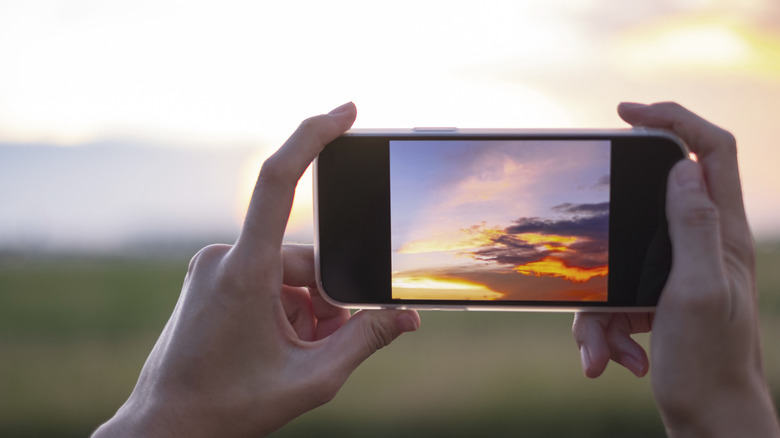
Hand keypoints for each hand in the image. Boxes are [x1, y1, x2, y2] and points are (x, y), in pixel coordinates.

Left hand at [92, 102, 420, 436]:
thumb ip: (366, 340)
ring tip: (299, 356)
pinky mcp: (213, 280)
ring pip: (288, 274)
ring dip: (307, 312)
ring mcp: (215, 269)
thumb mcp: (312, 377)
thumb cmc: (228, 406)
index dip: (313, 136)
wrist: (165, 428)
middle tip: (322, 348)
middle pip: (305, 260)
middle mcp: (225, 259)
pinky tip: (282, 347)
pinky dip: (286, 310)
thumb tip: (408, 317)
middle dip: (328, 302)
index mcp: (245, 271)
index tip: (347, 112)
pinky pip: (266, 281)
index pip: (278, 181)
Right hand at [572, 102, 778, 435]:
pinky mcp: (657, 297)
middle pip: (657, 198)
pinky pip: (615, 296)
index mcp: (723, 233)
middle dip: (615, 217)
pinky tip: (616, 361)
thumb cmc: (709, 361)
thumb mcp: (697, 291)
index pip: (711, 151)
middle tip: (588, 220)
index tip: (626, 113)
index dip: (674, 119)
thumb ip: (695, 226)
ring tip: (607, 350)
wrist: (710, 419)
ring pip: (623, 257)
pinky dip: (605, 330)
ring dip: (601, 307)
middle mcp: (704, 244)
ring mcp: (679, 270)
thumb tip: (682, 170)